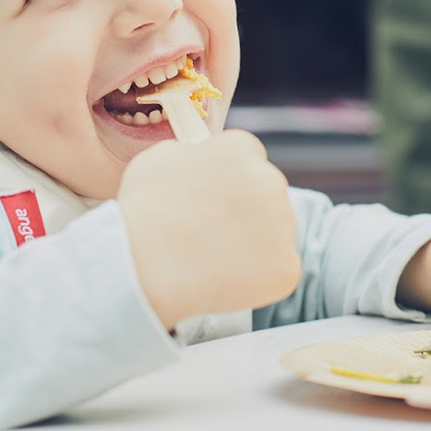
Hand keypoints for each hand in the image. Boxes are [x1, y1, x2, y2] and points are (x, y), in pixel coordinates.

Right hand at [119, 130, 300, 329]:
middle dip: (246, 210)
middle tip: (212, 233)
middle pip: (266, 193)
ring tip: (212, 259)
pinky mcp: (286, 267)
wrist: (145, 267)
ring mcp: (283, 225)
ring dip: (252, 244)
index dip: (231, 179)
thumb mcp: (158, 160)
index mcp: (240, 149)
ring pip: (274, 233)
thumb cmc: (143, 213)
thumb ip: (191, 154)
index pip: (250, 156)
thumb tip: (200, 159)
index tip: (216, 199)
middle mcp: (270, 180)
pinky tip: (225, 281)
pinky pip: (276, 271)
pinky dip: (257, 279)